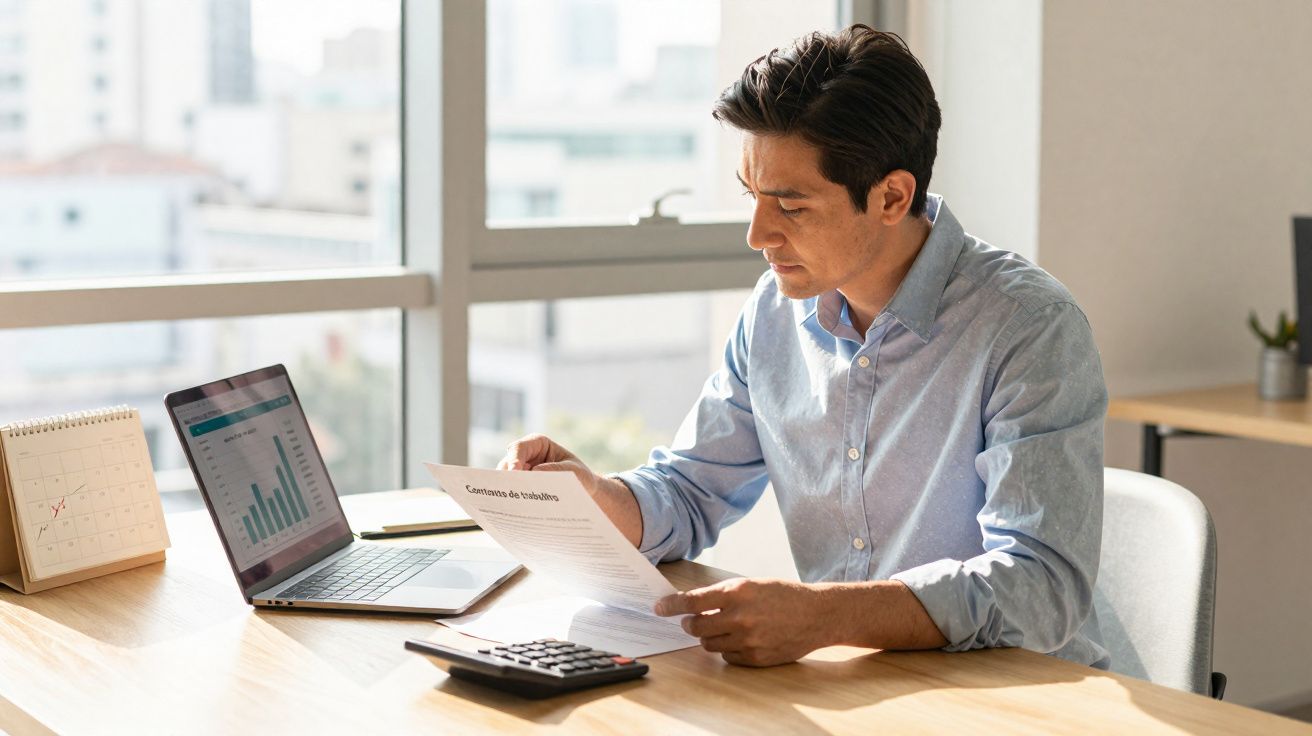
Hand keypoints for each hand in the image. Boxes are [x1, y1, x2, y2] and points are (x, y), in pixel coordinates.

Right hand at [497, 433, 644, 546]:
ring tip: (515, 506)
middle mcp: (524, 456)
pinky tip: (517, 513)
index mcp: (537, 444)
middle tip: (510, 493)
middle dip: (507, 479)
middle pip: (507, 464)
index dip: (514, 459)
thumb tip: (535, 472)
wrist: (583, 492)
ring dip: (509, 492)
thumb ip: (558, 470)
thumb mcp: (575, 472)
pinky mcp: (519, 487)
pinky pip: (510, 493)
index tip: (514, 473)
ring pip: (505, 480)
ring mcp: (520, 472)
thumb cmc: (580, 476)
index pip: (519, 448)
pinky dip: (512, 501)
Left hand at [655, 578, 832, 666]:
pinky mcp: (756, 658)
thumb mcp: (752, 584)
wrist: (817, 614)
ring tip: (720, 628)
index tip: (659, 608)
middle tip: (691, 621)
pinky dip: (727, 649)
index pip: (692, 602)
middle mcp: (740, 617)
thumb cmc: (784, 595)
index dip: (672, 606)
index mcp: (738, 592)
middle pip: (696, 627)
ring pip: (709, 645)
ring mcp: (748, 640)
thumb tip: (693, 604)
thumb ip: (723, 594)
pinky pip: (727, 657)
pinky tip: (739, 639)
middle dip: (689, 624)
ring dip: (708, 637)